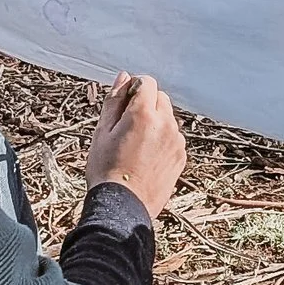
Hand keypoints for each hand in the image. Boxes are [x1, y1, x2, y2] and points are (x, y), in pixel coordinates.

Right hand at [85, 71, 185, 217]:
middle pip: (160, 98)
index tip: (122, 105)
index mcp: (144, 114)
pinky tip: (145, 157)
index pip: (147, 82)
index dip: (133, 89)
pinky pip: (173, 137)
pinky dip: (162, 139)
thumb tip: (124, 77)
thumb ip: (114, 101)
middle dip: (145, 104)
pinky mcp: (181, 156)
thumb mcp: (102, 132)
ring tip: (135, 145)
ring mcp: (176, 141)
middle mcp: (166, 124)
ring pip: (168, 118)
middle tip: (126, 126)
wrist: (123, 206)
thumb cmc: (106, 169)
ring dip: (155, 122)